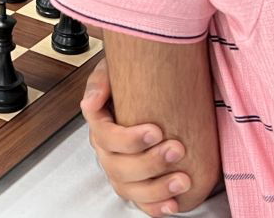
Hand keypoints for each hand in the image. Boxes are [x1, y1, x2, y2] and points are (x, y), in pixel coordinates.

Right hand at [82, 59, 190, 216]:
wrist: (154, 90)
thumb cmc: (134, 81)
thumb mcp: (114, 69)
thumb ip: (101, 80)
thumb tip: (91, 100)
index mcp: (101, 125)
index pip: (105, 137)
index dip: (129, 139)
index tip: (156, 131)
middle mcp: (108, 152)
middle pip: (118, 167)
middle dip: (150, 163)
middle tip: (177, 150)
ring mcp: (121, 171)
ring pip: (130, 189)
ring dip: (156, 188)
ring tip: (182, 179)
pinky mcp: (138, 185)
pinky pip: (141, 203)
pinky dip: (156, 207)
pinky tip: (173, 203)